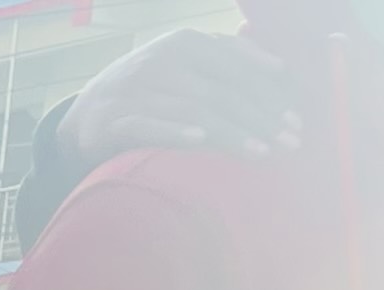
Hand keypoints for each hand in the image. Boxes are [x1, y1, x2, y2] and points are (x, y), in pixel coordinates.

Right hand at [59, 29, 298, 165]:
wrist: (87, 113)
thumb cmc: (152, 90)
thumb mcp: (186, 65)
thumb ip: (227, 60)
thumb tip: (280, 68)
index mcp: (187, 43)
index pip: (238, 68)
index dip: (271, 93)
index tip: (297, 120)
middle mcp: (162, 60)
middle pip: (222, 91)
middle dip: (261, 118)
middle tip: (289, 143)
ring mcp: (136, 89)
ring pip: (194, 110)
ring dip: (232, 132)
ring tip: (261, 153)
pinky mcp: (113, 118)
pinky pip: (150, 125)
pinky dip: (175, 131)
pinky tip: (201, 140)